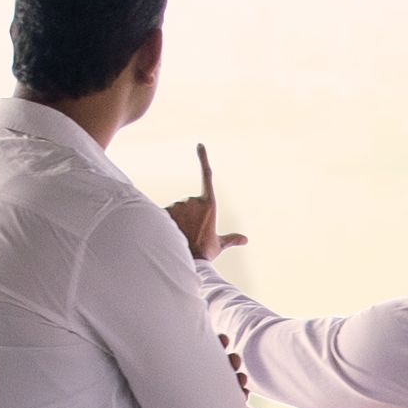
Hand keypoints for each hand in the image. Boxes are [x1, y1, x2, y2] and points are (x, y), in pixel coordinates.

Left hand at [167, 145, 245, 262]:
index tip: (200, 145)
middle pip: (188, 203)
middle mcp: (193, 200)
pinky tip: (169, 234)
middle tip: (190, 233)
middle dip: (187, 215)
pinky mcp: (165, 212)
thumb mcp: (219, 245)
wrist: (190, 262)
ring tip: (180, 235)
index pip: (206, 176)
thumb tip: (245, 239)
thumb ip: (231, 239)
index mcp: (209, 204)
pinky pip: (163, 214)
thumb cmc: (205, 253)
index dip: (203, 159)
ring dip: (176, 220)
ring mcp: (179, 205)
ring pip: (175, 209)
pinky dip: (164, 223)